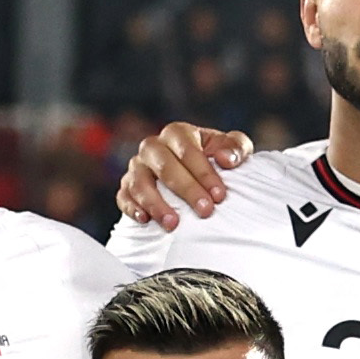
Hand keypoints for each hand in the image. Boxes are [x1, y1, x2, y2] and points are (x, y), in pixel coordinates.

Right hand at [116, 122, 250, 226]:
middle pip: (165, 166)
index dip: (204, 172)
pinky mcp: (126, 188)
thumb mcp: (232, 150)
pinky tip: (144, 220)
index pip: (187, 149)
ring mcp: (137, 167)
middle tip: (205, 211)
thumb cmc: (215, 161)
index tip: (220, 195)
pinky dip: (132, 208)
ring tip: (173, 224)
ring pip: (140, 182)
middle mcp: (153, 147)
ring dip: (156, 203)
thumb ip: (236, 148)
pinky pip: (123, 196)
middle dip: (186, 190)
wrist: (196, 178)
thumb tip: (227, 159)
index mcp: (177, 133)